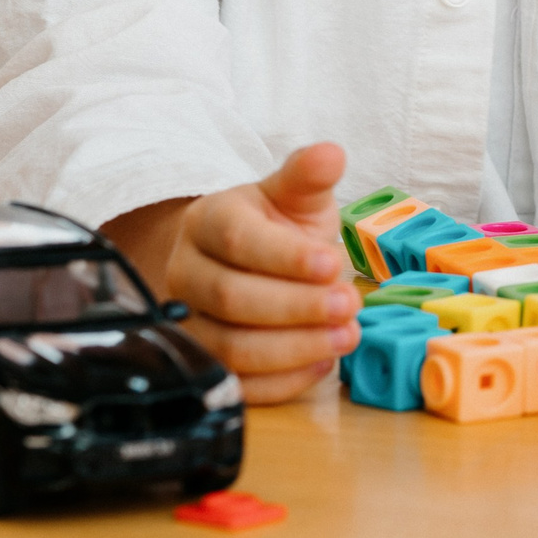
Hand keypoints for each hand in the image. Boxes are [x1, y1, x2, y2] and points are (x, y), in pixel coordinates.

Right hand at [107, 143, 361, 403]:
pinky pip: (235, 384)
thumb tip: (330, 154)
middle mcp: (187, 272)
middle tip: (350, 306)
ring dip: (293, 348)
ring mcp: (189, 321)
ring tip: (346, 336)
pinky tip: (323, 365)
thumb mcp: (295, 195)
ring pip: (228, 347)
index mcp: (208, 221)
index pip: (238, 241)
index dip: (287, 257)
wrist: (249, 259)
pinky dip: (281, 382)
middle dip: (297, 307)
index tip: (334, 264)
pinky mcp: (204, 363)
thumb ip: (309, 176)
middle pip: (232, 298)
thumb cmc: (277, 225)